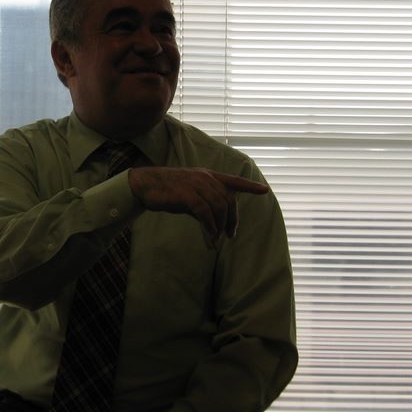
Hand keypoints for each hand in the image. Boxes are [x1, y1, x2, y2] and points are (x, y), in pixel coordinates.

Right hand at [128, 167, 269, 243]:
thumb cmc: (167, 190)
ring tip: (217, 237)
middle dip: (233, 219)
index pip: (234, 180)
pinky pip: (206, 213)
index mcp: (208, 175)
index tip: (265, 190)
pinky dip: (210, 226)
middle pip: (229, 200)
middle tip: (230, 234)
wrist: (146, 185)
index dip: (250, 186)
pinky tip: (209, 235)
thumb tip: (214, 221)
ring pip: (219, 207)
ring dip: (221, 225)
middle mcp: (206, 178)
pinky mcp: (188, 195)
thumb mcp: (190, 193)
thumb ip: (205, 202)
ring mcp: (197, 185)